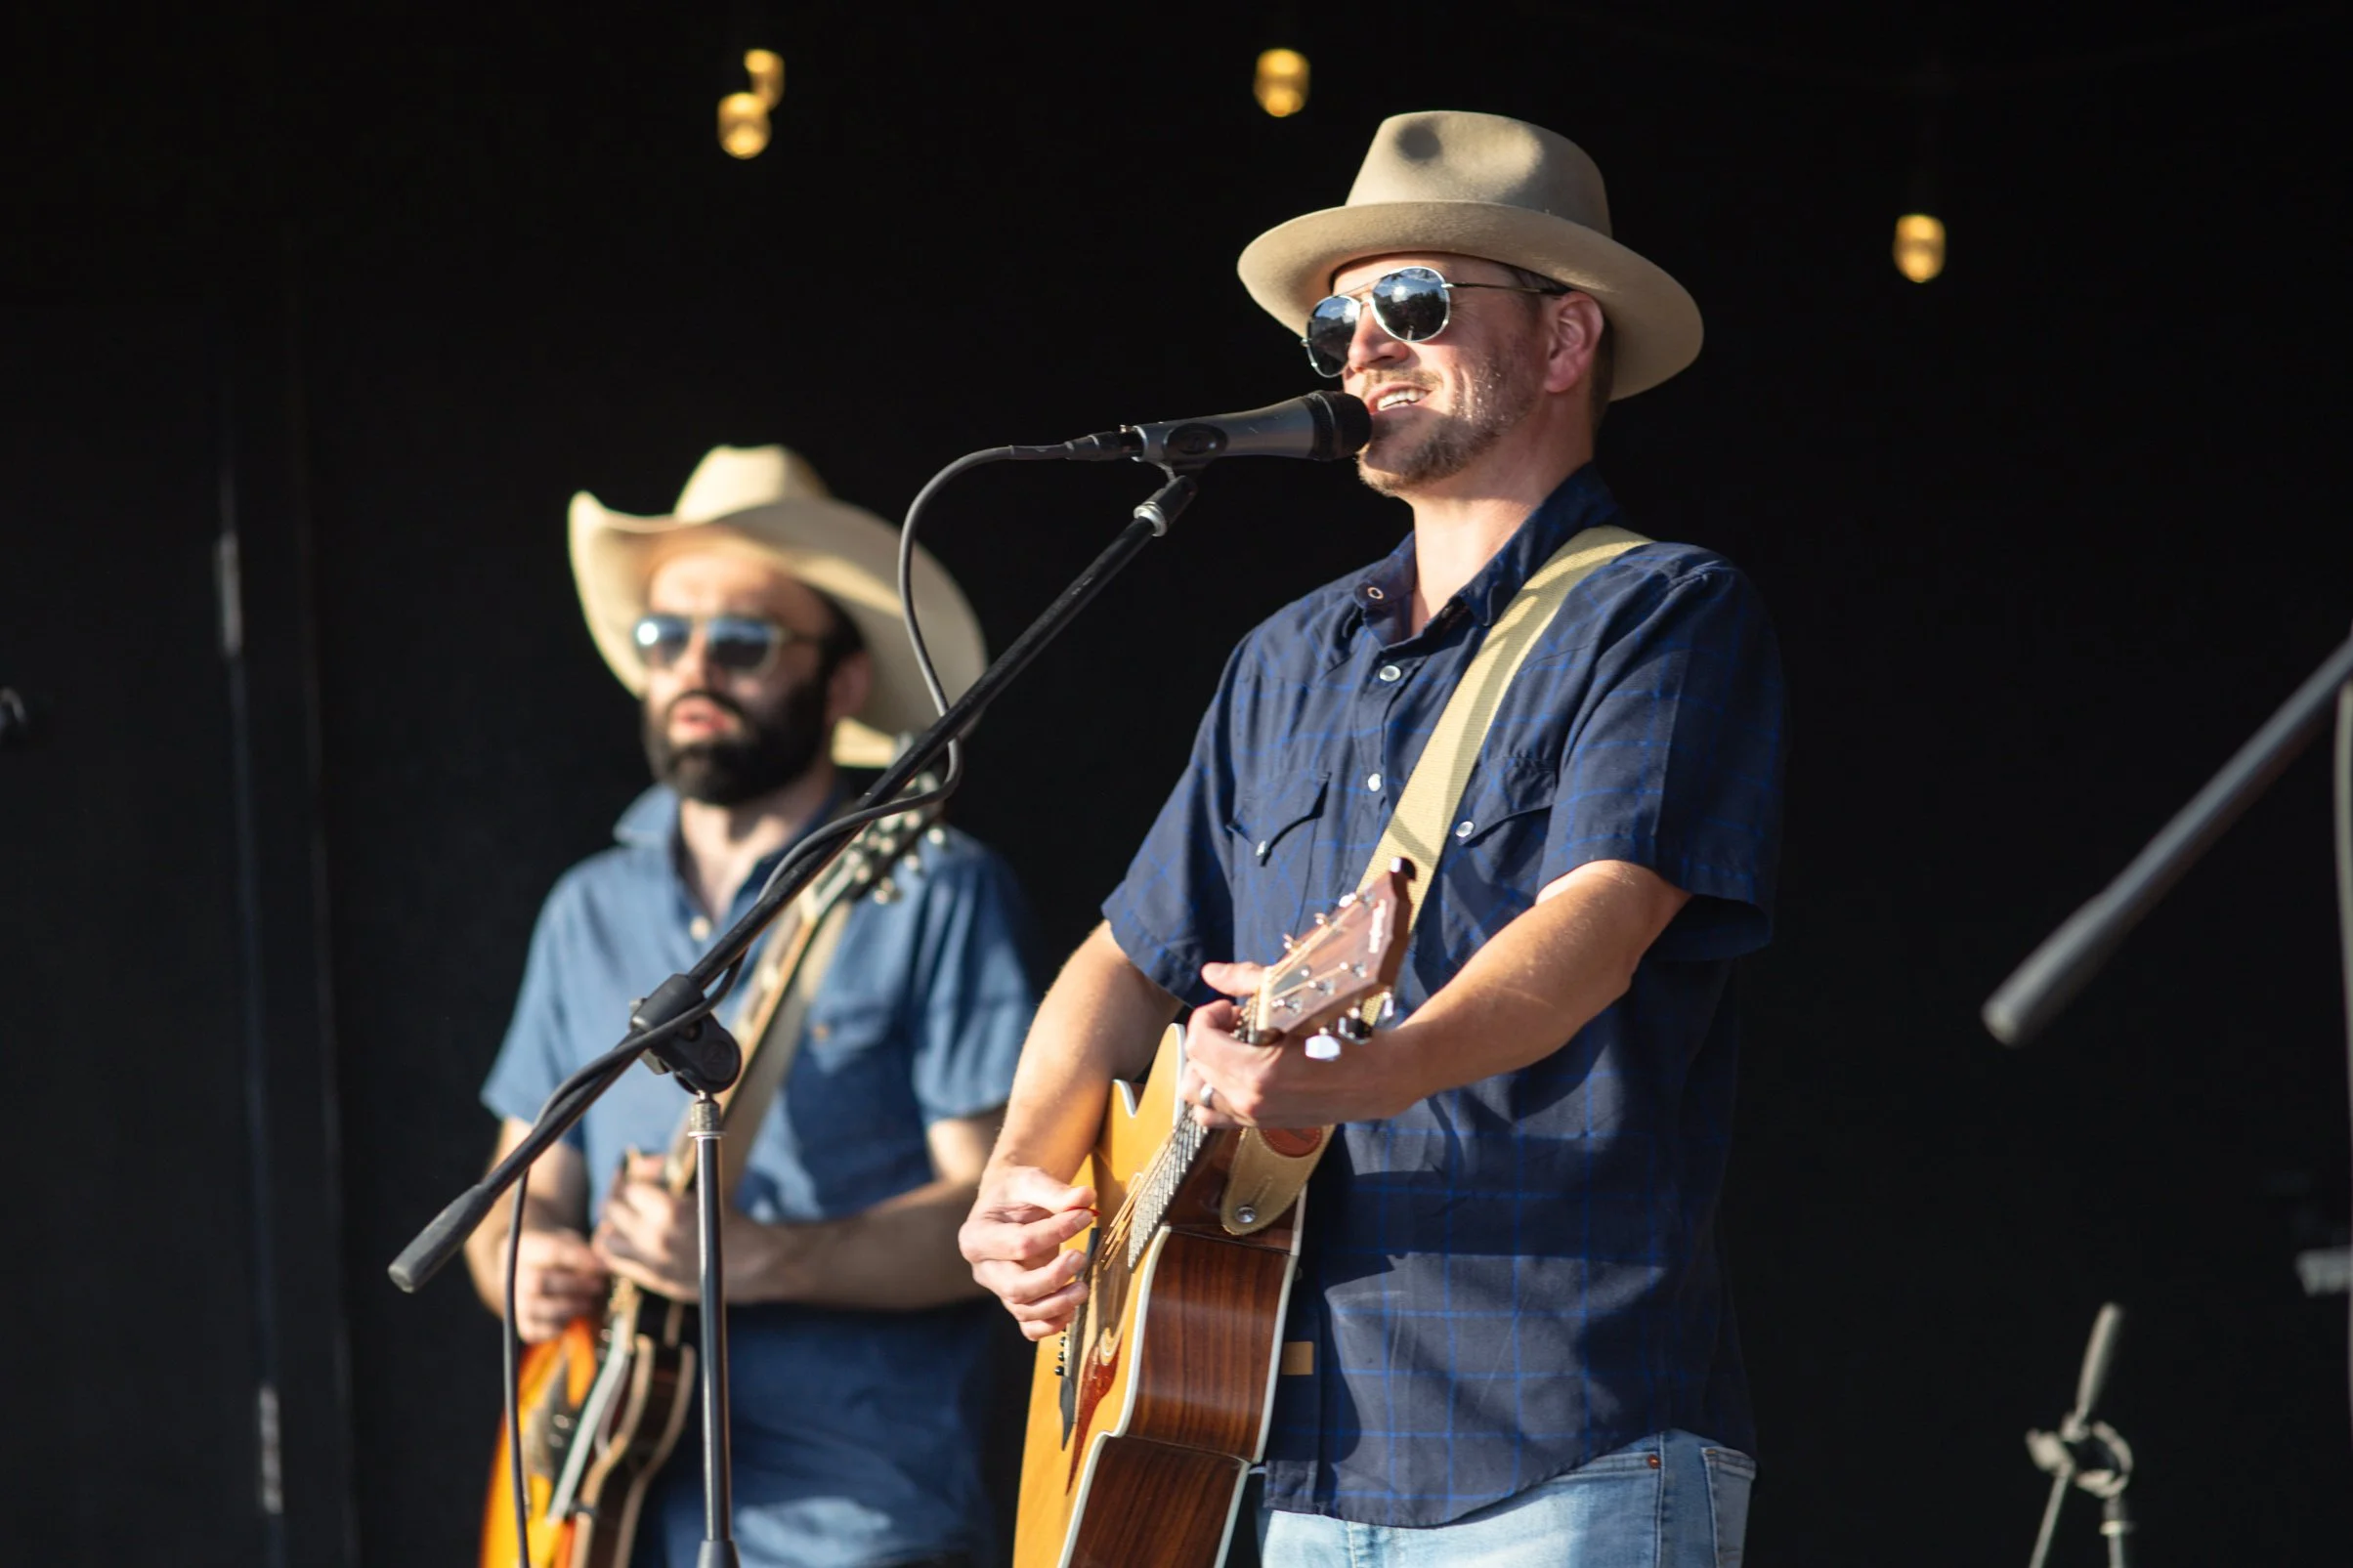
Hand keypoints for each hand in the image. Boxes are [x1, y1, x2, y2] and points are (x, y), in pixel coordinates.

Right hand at [510, 1227, 607, 1342]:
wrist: (537, 1269)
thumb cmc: (561, 1254)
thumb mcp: (572, 1242)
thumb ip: (586, 1251)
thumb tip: (608, 1262)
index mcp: (524, 1246)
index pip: (551, 1251)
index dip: (580, 1259)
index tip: (604, 1266)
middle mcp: (511, 1274)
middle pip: (540, 1282)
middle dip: (574, 1286)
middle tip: (599, 1286)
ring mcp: (513, 1300)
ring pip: (535, 1307)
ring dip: (568, 1307)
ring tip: (590, 1303)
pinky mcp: (520, 1323)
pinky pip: (533, 1331)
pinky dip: (555, 1328)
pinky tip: (573, 1320)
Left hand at [593, 1155, 789, 1301]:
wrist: (754, 1263)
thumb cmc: (731, 1221)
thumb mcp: (702, 1189)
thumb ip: (666, 1176)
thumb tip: (639, 1164)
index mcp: (670, 1213)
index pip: (630, 1190)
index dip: (634, 1179)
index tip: (638, 1176)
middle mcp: (655, 1240)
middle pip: (612, 1212)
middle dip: (619, 1197)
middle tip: (627, 1193)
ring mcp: (652, 1264)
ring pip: (606, 1241)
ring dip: (611, 1225)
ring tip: (623, 1217)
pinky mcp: (653, 1281)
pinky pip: (618, 1263)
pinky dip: (617, 1249)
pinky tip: (629, 1239)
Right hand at [959, 1165, 1096, 1339]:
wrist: (1009, 1207)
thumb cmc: (1015, 1194)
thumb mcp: (1030, 1181)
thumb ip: (1055, 1191)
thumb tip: (1085, 1198)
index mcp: (976, 1235)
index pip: (1019, 1243)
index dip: (1055, 1232)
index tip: (1084, 1217)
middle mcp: (982, 1268)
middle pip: (1015, 1287)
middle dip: (1052, 1277)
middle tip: (1081, 1257)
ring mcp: (998, 1289)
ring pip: (1023, 1310)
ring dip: (1057, 1304)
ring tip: (1083, 1288)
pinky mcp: (1015, 1302)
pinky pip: (1028, 1327)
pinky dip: (1050, 1325)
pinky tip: (1072, 1310)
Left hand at [1182, 960, 1424, 1129]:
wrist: (1376, 1078)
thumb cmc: (1342, 1035)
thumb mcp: (1295, 1001)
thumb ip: (1246, 982)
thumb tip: (1210, 972)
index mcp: (1256, 1073)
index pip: (1199, 1042)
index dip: (1207, 1016)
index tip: (1230, 1006)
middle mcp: (1249, 1101)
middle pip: (1195, 1067)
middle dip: (1208, 1037)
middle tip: (1235, 1023)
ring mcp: (1254, 1118)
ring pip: (1197, 1097)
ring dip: (1204, 1068)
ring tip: (1230, 1049)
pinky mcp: (1261, 1125)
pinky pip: (1215, 1116)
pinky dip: (1214, 1093)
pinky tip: (1236, 1071)